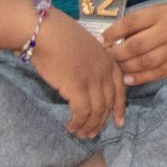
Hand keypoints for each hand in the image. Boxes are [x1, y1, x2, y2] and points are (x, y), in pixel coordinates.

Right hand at [28, 10, 126, 136]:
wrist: (45, 31)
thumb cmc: (60, 36)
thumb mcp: (86, 48)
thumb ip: (93, 64)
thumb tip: (88, 82)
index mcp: (109, 60)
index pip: (120, 89)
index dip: (119, 108)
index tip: (119, 122)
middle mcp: (105, 71)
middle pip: (108, 103)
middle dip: (102, 122)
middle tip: (92, 134)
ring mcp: (93, 79)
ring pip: (97, 111)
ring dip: (89, 126)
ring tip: (81, 134)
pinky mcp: (78, 87)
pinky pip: (82, 112)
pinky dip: (78, 122)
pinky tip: (71, 127)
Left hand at [105, 0, 166, 85]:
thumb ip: (148, 20)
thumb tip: (120, 35)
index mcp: (165, 12)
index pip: (133, 21)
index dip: (114, 31)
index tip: (102, 38)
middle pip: (135, 45)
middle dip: (116, 54)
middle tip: (103, 58)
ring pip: (145, 62)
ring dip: (125, 67)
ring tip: (112, 69)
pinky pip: (159, 72)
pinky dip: (141, 77)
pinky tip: (128, 79)